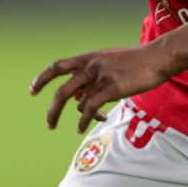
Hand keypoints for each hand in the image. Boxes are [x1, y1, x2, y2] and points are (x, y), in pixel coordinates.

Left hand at [29, 44, 172, 133]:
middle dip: (52, 109)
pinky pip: (91, 108)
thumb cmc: (134, 62)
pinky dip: (84, 120)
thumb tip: (78, 99)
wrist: (155, 58)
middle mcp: (89, 66)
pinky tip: (82, 127)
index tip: (32, 91)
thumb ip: (91, 77)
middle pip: (61, 90)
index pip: (57, 67)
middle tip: (49, 124)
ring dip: (72, 117)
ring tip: (72, 128)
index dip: (42, 79)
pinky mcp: (111, 88)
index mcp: (87, 58)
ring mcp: (100, 77)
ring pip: (76, 101)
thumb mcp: (107, 62)